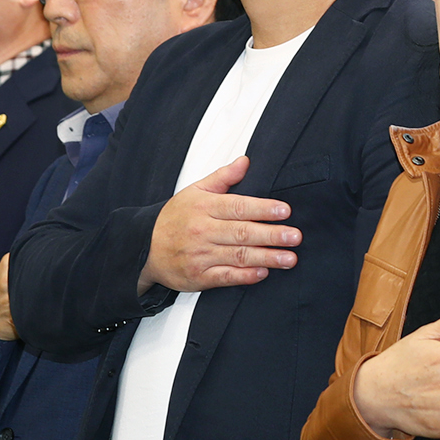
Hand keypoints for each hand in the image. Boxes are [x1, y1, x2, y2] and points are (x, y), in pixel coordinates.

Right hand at [138, 157, 298, 294]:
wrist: (144, 248)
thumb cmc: (174, 218)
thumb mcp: (195, 191)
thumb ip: (223, 177)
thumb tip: (245, 162)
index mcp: (204, 207)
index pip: (238, 207)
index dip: (262, 209)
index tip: (284, 211)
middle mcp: (203, 231)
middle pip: (242, 233)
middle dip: (271, 235)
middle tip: (294, 236)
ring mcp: (201, 255)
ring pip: (238, 256)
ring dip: (266, 258)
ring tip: (289, 258)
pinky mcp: (199, 277)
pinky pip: (225, 277)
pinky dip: (245, 276)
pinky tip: (263, 273)